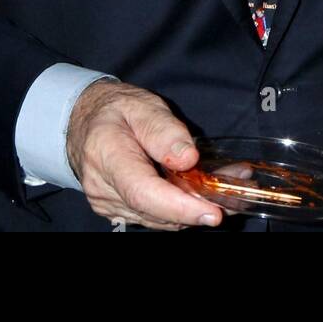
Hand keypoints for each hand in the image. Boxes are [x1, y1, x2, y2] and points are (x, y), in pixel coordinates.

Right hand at [66, 80, 224, 229]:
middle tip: (237, 193)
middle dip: (199, 207)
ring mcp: (109, 204)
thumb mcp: (141, 105)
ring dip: (195, 208)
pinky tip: (205, 191)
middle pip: (156, 211)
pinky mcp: (119, 210)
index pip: (144, 192)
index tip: (213, 212)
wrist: (85, 123)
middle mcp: (104, 188)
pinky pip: (155, 216)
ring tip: (230, 187)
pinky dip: (182, 208)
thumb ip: (163, 130)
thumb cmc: (116, 110)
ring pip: (159, 218)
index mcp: (107, 155)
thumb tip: (188, 158)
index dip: (180, 207)